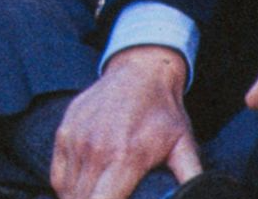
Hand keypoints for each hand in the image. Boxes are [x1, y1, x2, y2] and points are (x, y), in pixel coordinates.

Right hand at [52, 45, 199, 198]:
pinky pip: (57, 175)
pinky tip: (83, 191)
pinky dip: (67, 189)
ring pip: (67, 191)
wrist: (140, 71)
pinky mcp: (64, 132)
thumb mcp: (184, 146)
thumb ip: (191, 179)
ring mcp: (76, 139)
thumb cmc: (163, 112)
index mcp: (125, 157)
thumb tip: (200, 196)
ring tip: (102, 197)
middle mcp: (96, 149)